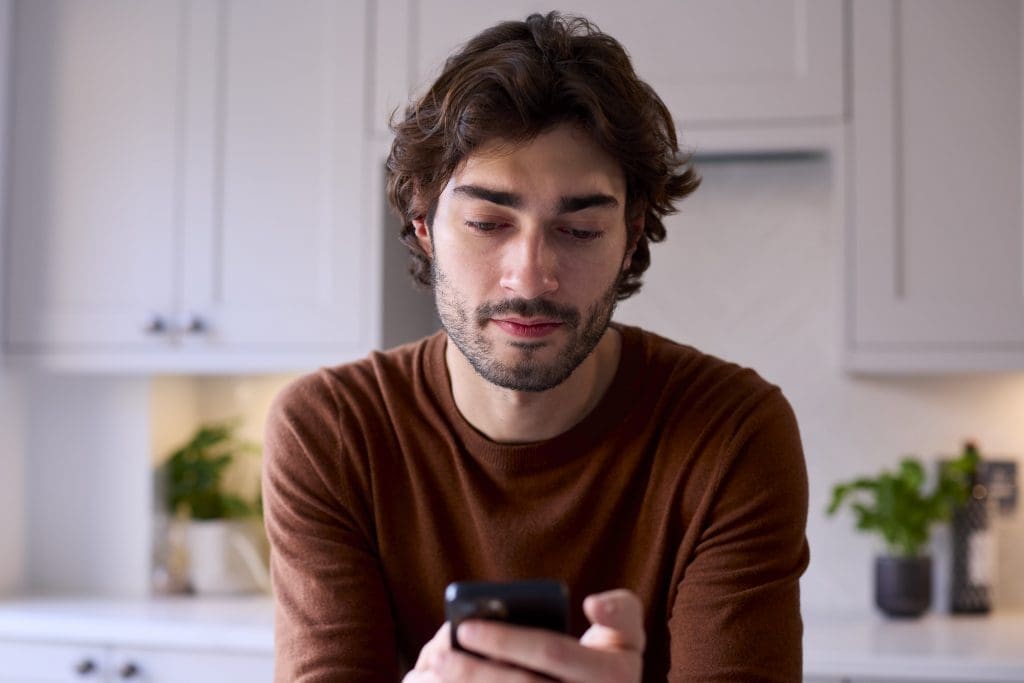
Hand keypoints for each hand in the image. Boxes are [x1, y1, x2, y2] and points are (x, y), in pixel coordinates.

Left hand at [403, 589, 643, 681]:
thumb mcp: (629, 632)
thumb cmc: (610, 659)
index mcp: (614, 676)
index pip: (551, 652)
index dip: (507, 640)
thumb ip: (619, 610)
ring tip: (438, 668)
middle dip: (474, 670)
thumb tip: (591, 602)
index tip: (466, 626)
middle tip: (439, 650)